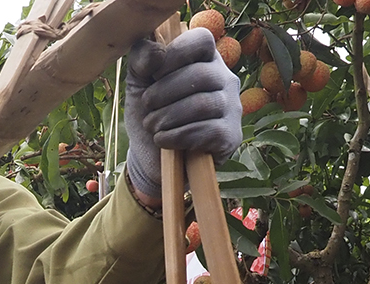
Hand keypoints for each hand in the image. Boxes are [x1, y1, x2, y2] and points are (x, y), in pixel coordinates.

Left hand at [124, 28, 242, 198]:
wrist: (150, 157)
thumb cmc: (149, 113)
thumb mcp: (137, 82)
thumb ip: (141, 59)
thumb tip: (158, 52)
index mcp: (204, 58)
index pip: (202, 39)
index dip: (175, 54)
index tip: (153, 75)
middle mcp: (224, 79)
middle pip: (201, 74)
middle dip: (164, 93)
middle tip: (148, 109)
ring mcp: (231, 107)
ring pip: (204, 104)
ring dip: (169, 117)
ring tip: (153, 126)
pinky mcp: (231, 136)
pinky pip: (209, 131)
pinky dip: (178, 136)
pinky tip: (163, 140)